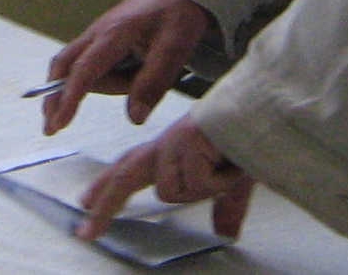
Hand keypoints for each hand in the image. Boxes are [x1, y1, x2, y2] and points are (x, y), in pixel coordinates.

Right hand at [41, 0, 208, 134]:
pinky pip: (91, 67)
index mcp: (114, 33)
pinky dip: (98, 81)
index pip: (84, 70)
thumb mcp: (175, 49)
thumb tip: (134, 117)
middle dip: (54, 96)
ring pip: (81, 70)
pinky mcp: (100, 43)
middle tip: (50, 127)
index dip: (69, 98)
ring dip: (105, 86)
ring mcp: (95, 37)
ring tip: (143, 75)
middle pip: (63, 66)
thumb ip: (153, 83)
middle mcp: (97, 34)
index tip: (59, 122)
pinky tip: (126, 80)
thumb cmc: (175, 17)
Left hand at [78, 115, 254, 240]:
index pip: (128, 170)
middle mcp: (165, 146)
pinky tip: (228, 162)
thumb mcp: (232, 183)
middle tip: (86, 231)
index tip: (87, 203)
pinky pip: (195, 181)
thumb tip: (225, 232)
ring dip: (201, 188)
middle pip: (124, 177)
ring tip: (224, 168)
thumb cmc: (244, 138)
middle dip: (105, 205)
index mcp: (168, 153)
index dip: (106, 188)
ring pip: (170, 190)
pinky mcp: (186, 142)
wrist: (262, 115)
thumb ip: (224, 208)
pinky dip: (217, 180)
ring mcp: (173, 143)